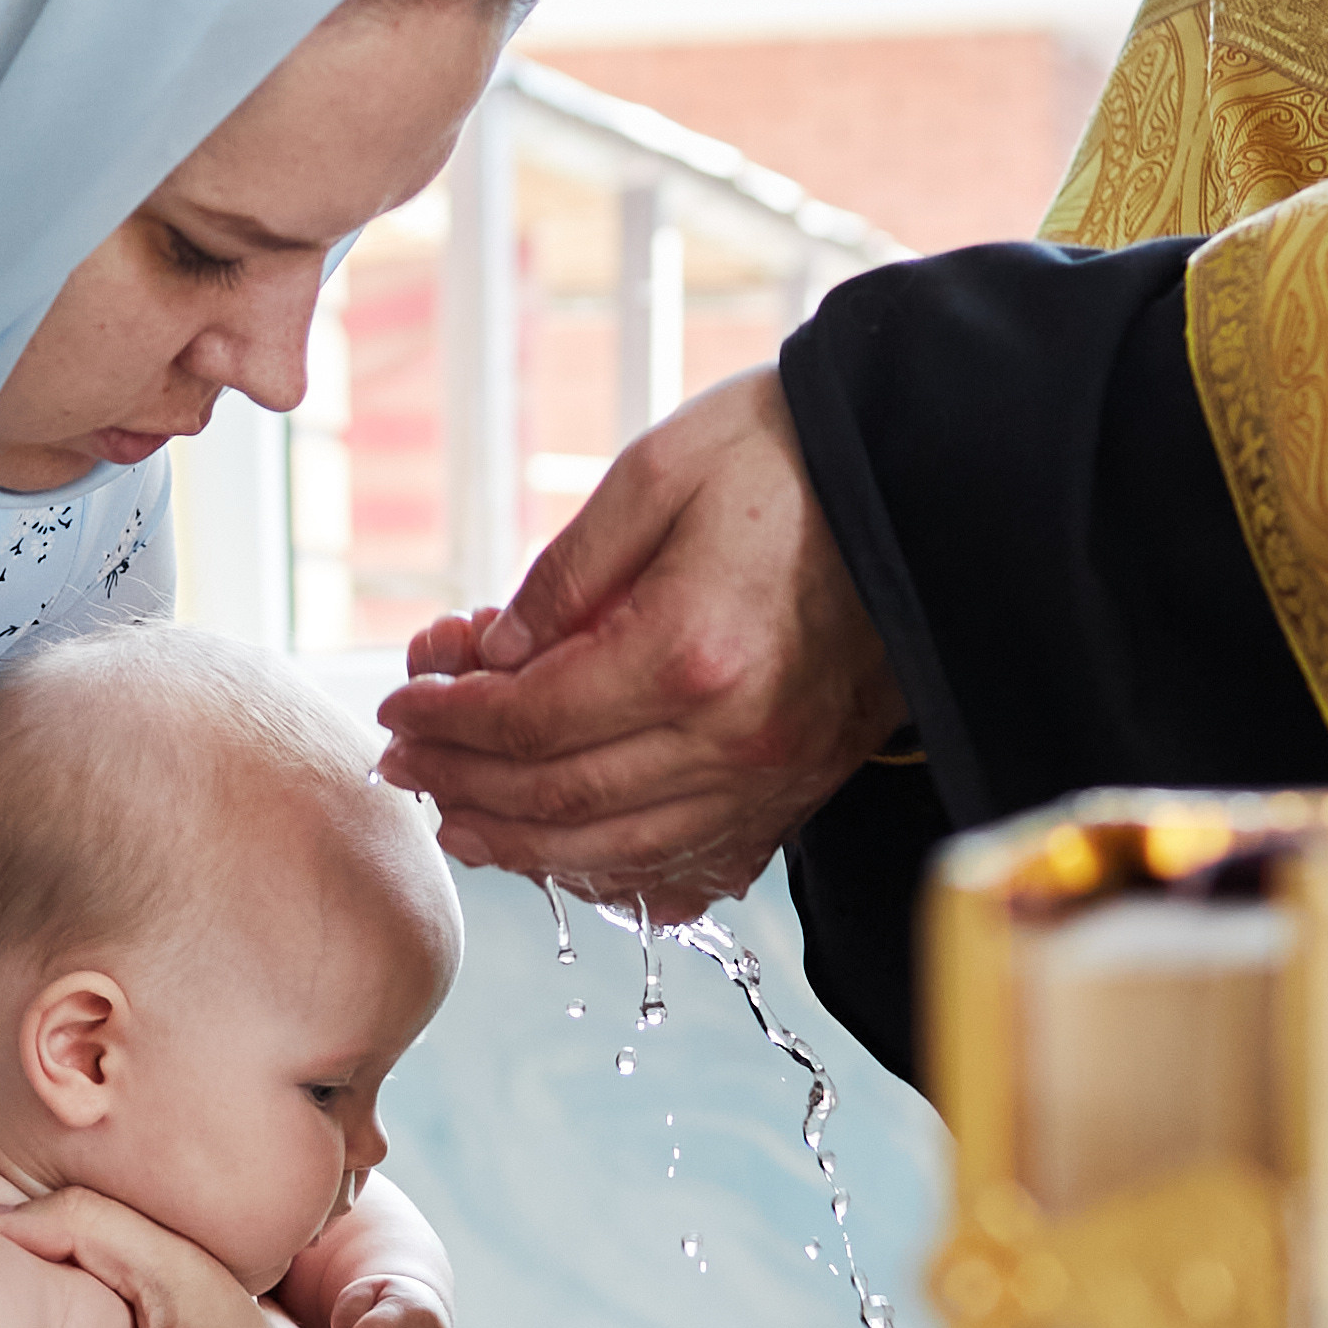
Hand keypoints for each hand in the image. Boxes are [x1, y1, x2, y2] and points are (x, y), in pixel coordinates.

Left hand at [374, 365, 904, 924]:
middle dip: (465, 787)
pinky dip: (616, 874)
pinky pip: (692, 865)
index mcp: (689, 654)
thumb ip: (566, 573)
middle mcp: (734, 738)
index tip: (399, 707)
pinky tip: (565, 858)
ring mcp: (773, 779)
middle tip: (405, 766)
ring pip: (617, 852)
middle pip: (561, 799)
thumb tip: (491, 655)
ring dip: (523, 847)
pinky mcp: (799, 792)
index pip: (532, 721)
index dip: (450, 723)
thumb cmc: (790, 454)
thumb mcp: (659, 471)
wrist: (928, 479)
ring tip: (459, 821)